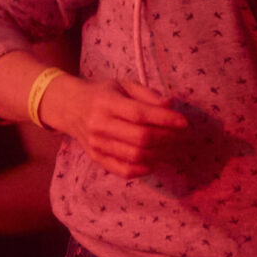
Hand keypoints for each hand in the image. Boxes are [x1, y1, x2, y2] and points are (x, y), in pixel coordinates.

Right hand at [54, 76, 204, 178]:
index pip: (140, 114)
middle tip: (186, 136)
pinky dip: (144, 169)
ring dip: (162, 155)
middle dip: (169, 138)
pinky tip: (158, 161)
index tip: (185, 122)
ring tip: (177, 148)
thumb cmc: (102, 94)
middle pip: (140, 138)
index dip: (165, 119)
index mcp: (106, 103)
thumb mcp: (123, 85)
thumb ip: (147, 95)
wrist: (70, 108)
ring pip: (135, 156)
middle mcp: (99, 126)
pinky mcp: (96, 159)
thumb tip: (171, 105)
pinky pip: (124, 171)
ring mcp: (97, 145)